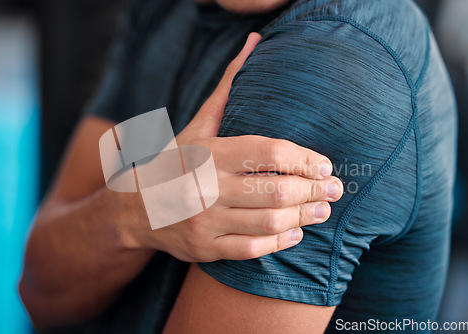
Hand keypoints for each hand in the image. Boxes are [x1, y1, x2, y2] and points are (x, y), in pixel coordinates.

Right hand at [139, 33, 342, 261]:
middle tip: (334, 189)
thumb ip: (229, 89)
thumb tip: (255, 43)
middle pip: (276, 190)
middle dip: (314, 190)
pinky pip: (252, 249)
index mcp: (207, 153)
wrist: (133, 209)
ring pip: (269, 222)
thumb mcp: (197, 126)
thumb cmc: (173, 162)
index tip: (324, 165)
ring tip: (323, 210)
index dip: (305, 159)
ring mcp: (205, 221)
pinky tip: (296, 233)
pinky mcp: (205, 247)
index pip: (270, 154)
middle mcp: (205, 187)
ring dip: (304, 216)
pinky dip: (280, 242)